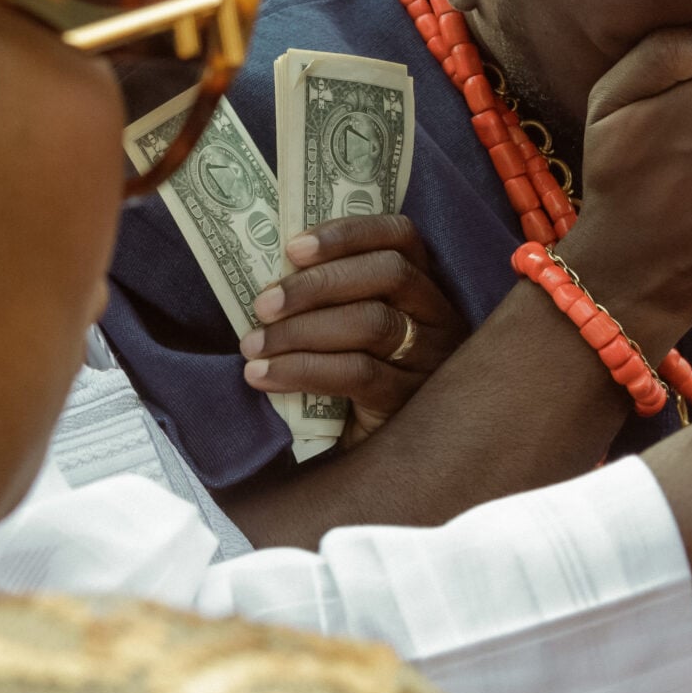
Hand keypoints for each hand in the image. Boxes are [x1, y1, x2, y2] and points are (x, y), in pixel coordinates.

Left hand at [240, 214, 464, 440]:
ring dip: (302, 329)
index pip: (401, 236)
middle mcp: (438, 315)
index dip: (348, 233)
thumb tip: (265, 271)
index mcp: (423, 284)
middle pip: (389, 274)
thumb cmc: (351, 378)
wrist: (375, 458)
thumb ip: (330, 296)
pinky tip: (262, 376)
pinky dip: (302, 370)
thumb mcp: (349, 327)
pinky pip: (358, 374)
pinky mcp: (411, 400)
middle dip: (317, 283)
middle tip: (263, 304)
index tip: (292, 247)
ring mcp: (431, 358)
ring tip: (253, 344)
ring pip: (372, 323)